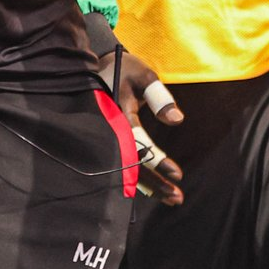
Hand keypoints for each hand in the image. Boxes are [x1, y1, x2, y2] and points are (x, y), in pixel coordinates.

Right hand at [99, 47, 184, 205]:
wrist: (91, 69)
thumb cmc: (123, 70)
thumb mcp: (143, 76)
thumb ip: (159, 98)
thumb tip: (177, 120)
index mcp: (114, 114)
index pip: (137, 143)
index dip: (156, 160)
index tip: (177, 174)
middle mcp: (106, 132)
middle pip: (130, 164)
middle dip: (154, 183)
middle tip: (177, 198)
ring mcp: (103, 140)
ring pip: (125, 169)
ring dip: (149, 186)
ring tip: (172, 199)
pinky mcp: (105, 144)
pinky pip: (121, 165)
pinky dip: (139, 180)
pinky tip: (156, 191)